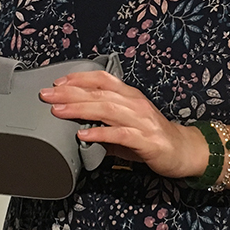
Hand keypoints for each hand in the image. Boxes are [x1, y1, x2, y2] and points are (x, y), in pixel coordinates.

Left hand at [38, 71, 206, 179]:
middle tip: (47, 94)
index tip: (57, 82)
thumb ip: (103, 124)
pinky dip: (99, 133)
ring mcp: (141, 120)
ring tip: (59, 111)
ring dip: (79, 109)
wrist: (183, 151)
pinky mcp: (146, 139)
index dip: (79, 78)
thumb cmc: (152, 138)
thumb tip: (76, 128)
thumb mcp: (126, 127)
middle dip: (70, 92)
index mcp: (130, 96)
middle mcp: (135, 104)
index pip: (102, 79)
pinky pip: (119, 134)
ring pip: (106, 109)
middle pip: (98, 92)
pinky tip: (83, 134)